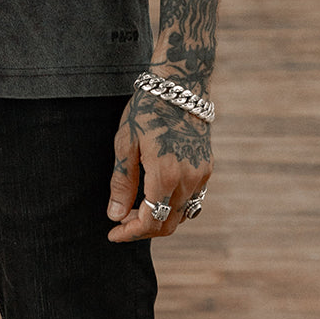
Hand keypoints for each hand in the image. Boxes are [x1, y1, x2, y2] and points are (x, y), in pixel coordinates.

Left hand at [106, 87, 211, 241]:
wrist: (179, 85)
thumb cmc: (147, 110)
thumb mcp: (126, 143)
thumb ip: (122, 183)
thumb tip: (115, 216)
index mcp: (166, 175)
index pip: (150, 222)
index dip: (130, 233)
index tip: (113, 233)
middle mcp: (189, 180)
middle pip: (168, 224)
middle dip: (143, 229)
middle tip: (121, 222)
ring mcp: (201, 175)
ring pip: (182, 215)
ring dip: (159, 219)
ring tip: (136, 209)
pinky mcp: (207, 168)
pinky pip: (192, 200)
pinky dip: (174, 207)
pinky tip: (156, 196)